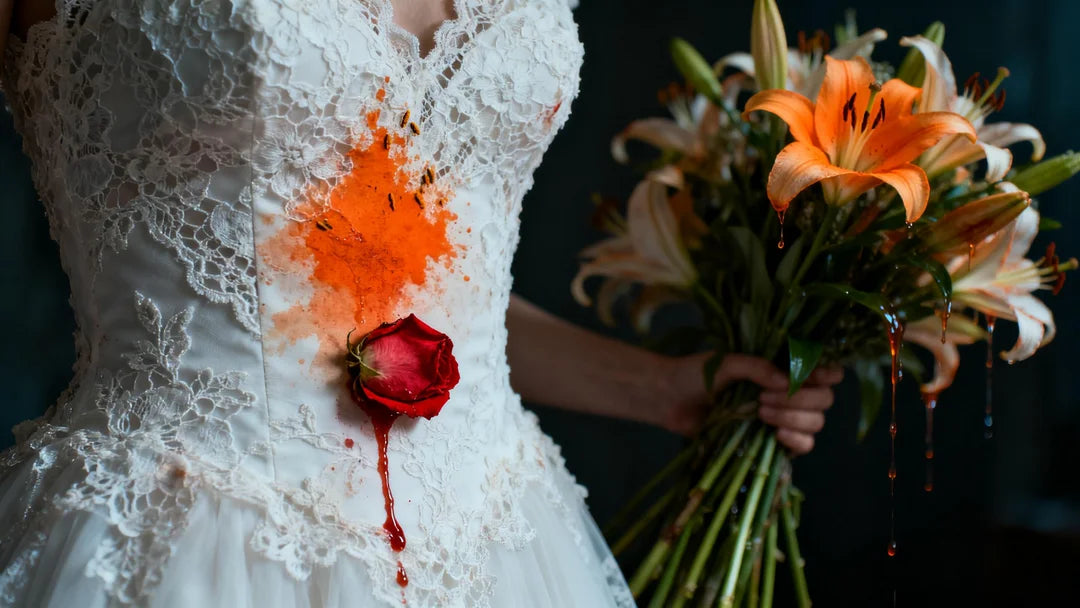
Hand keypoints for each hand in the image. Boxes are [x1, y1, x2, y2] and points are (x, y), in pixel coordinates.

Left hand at [655, 353, 842, 454]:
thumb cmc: (696, 374)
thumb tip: (787, 381)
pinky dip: (796, 440)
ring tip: (760, 411)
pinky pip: (802, 446)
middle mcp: (789, 392)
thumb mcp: (727, 363)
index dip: (827, 374)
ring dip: (794, 418)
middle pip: (824, 399)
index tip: (813, 376)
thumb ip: (757, 367)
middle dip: (801, 398)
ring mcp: (783, 418)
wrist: (669, 400)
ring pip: (815, 423)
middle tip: (764, 396)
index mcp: (783, 367)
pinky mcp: (772, 442)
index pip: (825, 371)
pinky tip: (776, 434)